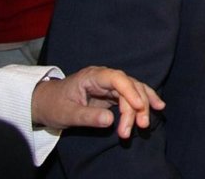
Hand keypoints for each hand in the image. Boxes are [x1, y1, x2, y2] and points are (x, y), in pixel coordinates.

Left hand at [31, 66, 164, 137]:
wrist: (45, 103)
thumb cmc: (53, 105)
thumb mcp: (66, 114)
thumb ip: (87, 117)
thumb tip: (111, 120)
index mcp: (93, 76)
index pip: (117, 79)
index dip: (130, 91)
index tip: (138, 107)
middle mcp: (105, 78)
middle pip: (129, 87)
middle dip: (137, 107)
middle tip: (137, 127)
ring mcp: (110, 85)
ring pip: (134, 91)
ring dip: (142, 107)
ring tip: (145, 124)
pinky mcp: (113, 94)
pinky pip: (132, 96)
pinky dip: (145, 101)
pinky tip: (159, 106)